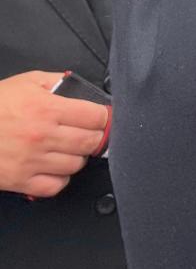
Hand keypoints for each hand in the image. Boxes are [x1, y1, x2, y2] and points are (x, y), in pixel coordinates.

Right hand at [0, 71, 108, 197]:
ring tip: (68, 149)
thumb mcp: (27, 82)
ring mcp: (31, 160)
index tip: (102, 118)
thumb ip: (58, 82)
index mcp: (47, 109)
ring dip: (77, 157)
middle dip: (95, 136)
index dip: (103, 116)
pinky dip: (59, 179)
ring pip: (76, 164)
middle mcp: (42, 136)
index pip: (96, 116)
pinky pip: (55, 186)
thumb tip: (80, 87)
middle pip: (91, 142)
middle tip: (89, 133)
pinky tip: (54, 167)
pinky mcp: (19, 180)